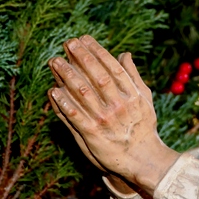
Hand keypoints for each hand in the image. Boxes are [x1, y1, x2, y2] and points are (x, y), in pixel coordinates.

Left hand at [48, 36, 179, 194]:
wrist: (143, 159)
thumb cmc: (144, 127)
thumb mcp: (145, 99)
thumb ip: (133, 76)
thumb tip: (125, 54)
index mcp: (132, 94)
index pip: (112, 67)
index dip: (97, 51)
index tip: (84, 39)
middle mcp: (119, 105)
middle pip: (97, 76)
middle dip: (81, 57)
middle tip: (68, 43)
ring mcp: (105, 119)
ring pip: (83, 93)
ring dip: (68, 75)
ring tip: (55, 61)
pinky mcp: (93, 134)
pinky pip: (75, 116)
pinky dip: (64, 103)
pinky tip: (54, 91)